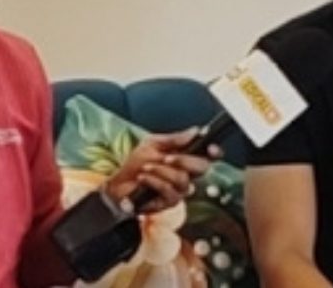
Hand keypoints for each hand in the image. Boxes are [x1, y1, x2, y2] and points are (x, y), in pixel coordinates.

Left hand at [104, 127, 221, 213]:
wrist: (118, 185)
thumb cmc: (135, 164)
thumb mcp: (152, 144)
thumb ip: (174, 139)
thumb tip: (196, 130)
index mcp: (185, 158)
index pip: (208, 155)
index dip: (215, 151)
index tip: (212, 148)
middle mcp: (187, 174)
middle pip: (202, 167)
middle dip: (184, 160)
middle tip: (166, 157)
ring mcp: (180, 190)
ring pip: (183, 179)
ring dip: (161, 171)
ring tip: (145, 168)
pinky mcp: (170, 202)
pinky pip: (169, 190)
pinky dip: (154, 181)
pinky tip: (142, 178)